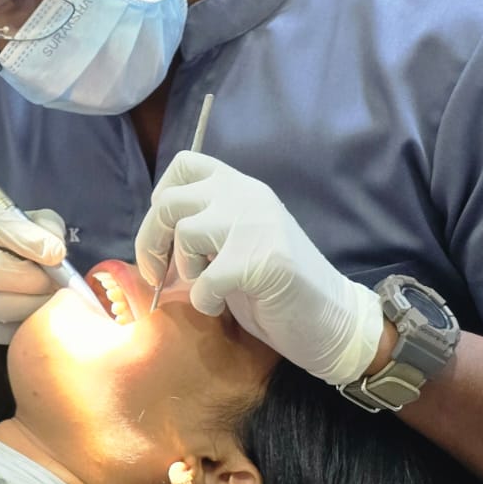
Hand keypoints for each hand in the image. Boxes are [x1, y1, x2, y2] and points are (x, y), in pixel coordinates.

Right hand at [0, 199, 66, 357]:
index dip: (29, 240)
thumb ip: (42, 225)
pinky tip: (37, 316)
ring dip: (35, 305)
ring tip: (52, 299)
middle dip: (35, 279)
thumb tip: (57, 249)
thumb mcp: (17, 222)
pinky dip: (27, 325)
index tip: (58, 253)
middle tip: (58, 282)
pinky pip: (2, 332)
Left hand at [135, 152, 383, 384]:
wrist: (331, 319)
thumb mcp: (234, 241)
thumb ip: (203, 226)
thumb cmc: (276, 287)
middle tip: (159, 273)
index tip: (166, 232)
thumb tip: (151, 238)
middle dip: (151, 241)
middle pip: (169, 201)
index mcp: (240, 187)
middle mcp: (247, 195)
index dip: (161, 197)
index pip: (184, 164)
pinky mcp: (262, 261)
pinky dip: (204, 301)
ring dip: (185, 269)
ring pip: (185, 233)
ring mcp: (256, 224)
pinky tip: (220, 306)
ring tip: (208, 286)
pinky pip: (204, 280)